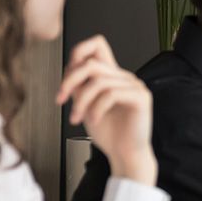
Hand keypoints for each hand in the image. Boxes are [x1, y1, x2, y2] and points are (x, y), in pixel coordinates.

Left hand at [56, 36, 155, 184]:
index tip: (64, 80)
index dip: (77, 52)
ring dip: (81, 102)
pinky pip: (111, 94)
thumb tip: (67, 72)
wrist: (125, 155)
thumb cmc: (110, 134)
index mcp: (112, 76)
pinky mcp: (140, 98)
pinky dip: (96, 109)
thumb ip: (79, 87)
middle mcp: (124, 77)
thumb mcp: (86, 106)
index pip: (97, 45)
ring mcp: (134, 86)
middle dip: (69, 81)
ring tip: (75, 118)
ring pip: (98, 81)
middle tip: (61, 100)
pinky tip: (93, 120)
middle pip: (91, 64)